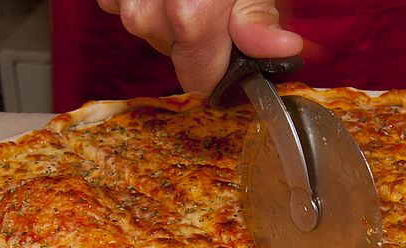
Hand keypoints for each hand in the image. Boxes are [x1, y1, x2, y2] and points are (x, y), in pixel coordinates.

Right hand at [97, 0, 302, 97]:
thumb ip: (258, 17)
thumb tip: (282, 52)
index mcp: (190, 17)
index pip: (200, 82)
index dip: (220, 70)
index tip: (230, 53)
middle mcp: (147, 14)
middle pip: (174, 57)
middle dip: (196, 38)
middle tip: (213, 5)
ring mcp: (123, 1)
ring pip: (149, 32)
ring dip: (168, 16)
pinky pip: (124, 8)